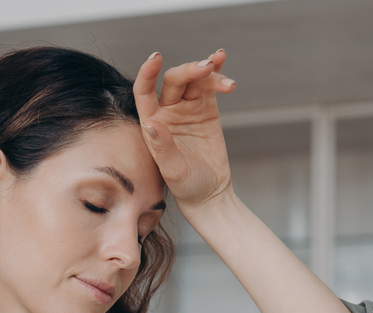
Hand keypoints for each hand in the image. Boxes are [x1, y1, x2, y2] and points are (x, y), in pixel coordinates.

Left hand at [133, 50, 237, 210]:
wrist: (209, 195)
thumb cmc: (186, 187)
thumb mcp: (173, 171)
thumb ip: (162, 147)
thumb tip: (151, 123)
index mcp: (152, 123)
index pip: (144, 91)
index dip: (147, 72)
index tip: (156, 58)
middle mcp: (167, 112)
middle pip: (174, 80)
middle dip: (190, 70)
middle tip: (207, 68)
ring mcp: (187, 109)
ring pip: (195, 80)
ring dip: (210, 74)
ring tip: (229, 84)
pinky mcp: (207, 110)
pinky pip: (209, 86)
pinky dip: (216, 73)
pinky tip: (221, 59)